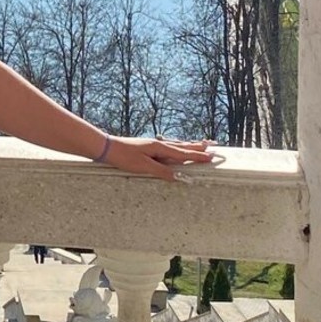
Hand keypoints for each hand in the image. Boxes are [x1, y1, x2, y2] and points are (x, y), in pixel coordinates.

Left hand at [101, 136, 218, 181]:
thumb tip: (180, 177)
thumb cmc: (124, 157)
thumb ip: (162, 172)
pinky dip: (177, 147)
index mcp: (160, 148)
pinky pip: (168, 146)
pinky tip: (176, 146)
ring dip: (189, 145)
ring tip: (201, 143)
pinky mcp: (147, 147)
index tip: (212, 157)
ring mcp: (153, 145)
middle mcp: (159, 144)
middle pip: (183, 146)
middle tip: (213, 146)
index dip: (198, 156)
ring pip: (176, 145)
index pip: (183, 154)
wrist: (107, 147)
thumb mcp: (144, 167)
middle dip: (198, 147)